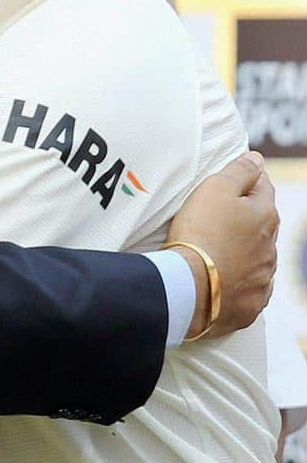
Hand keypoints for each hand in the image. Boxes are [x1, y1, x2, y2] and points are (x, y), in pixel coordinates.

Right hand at [169, 151, 277, 338]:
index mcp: (266, 215)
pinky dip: (241, 280)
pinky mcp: (251, 303)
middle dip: (247, 217)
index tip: (232, 180)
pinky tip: (227, 278)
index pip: (262, 187)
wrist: (191, 288)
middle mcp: (271, 247)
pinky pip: (250, 287)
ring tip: (219, 248)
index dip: (247, 180)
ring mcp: (263, 277)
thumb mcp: (215, 189)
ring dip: (244, 249)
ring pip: (258, 255)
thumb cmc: (201, 233)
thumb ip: (239, 171)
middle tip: (220, 214)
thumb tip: (257, 158)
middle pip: (262, 223)